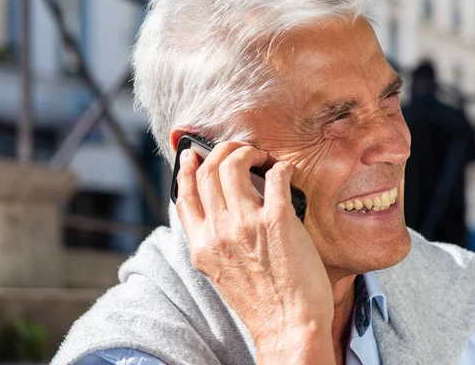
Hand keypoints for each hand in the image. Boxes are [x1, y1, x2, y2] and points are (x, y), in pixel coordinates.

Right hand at [176, 142, 334, 363]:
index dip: (188, 170)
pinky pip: (275, 176)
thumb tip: (220, 210)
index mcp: (201, 246)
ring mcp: (246, 224)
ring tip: (262, 157)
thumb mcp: (220, 273)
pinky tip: (285, 171)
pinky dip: (281, 167)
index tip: (194, 156)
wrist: (289, 325)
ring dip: (248, 152)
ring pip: (233, 165)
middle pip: (208, 171)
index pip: (185, 196)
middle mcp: (218, 232)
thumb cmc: (260, 302)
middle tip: (239, 151)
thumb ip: (214, 242)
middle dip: (222, 151)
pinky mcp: (277, 220)